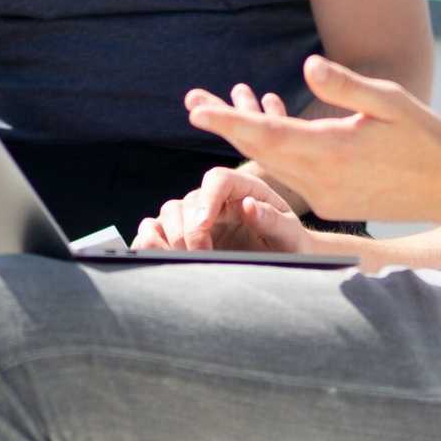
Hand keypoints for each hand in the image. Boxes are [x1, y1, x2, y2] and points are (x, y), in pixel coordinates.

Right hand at [132, 160, 311, 253]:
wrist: (283, 261)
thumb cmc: (290, 244)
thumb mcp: (290, 234)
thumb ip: (272, 220)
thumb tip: (248, 205)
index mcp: (244, 188)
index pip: (217, 179)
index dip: (207, 200)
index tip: (203, 226)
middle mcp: (216, 198)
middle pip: (188, 201)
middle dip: (189, 231)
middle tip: (201, 256)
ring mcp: (196, 215)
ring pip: (168, 212)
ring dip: (171, 236)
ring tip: (185, 259)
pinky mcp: (182, 234)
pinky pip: (155, 229)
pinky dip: (150, 240)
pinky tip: (160, 255)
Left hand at [186, 57, 440, 222]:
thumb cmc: (426, 137)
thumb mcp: (389, 101)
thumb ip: (345, 85)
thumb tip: (306, 66)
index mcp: (333, 152)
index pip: (268, 136)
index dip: (229, 122)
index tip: (196, 110)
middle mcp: (321, 181)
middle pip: (260, 152)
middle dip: (226, 126)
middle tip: (194, 101)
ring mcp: (324, 198)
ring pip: (273, 164)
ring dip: (249, 136)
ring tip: (225, 106)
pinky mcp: (330, 204)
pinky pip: (290, 174)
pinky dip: (275, 150)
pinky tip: (270, 122)